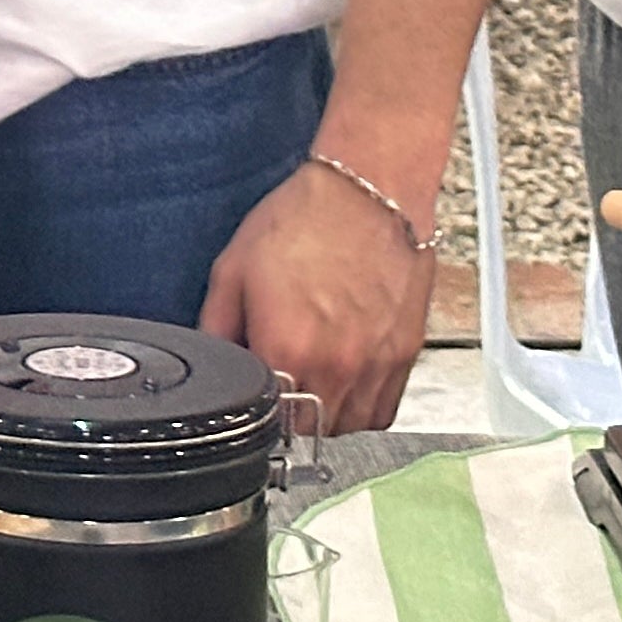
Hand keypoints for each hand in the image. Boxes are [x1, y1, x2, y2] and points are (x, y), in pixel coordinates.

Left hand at [202, 160, 431, 432]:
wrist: (370, 190)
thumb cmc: (305, 219)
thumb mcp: (234, 268)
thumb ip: (217, 328)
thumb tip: (215, 363)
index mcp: (288, 349)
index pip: (269, 423)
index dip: (259, 416)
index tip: (257, 403)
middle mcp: (337, 367)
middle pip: (310, 432)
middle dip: (291, 418)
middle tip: (283, 387)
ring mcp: (376, 365)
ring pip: (349, 428)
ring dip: (327, 417)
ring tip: (314, 380)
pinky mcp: (406, 355)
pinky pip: (383, 410)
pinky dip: (363, 408)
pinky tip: (345, 380)